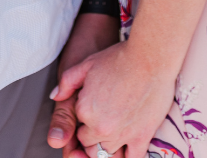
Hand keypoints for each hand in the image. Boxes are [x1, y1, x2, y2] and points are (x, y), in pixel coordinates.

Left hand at [52, 39, 172, 157]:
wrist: (150, 58)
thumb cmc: (119, 58)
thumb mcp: (86, 65)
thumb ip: (66, 82)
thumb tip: (56, 96)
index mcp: (84, 111)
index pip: (78, 130)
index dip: (86, 121)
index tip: (96, 111)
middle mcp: (100, 127)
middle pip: (90, 144)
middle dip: (94, 134)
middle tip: (107, 118)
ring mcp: (121, 135)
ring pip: (108, 152)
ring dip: (110, 144)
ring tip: (117, 127)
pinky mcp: (141, 137)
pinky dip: (127, 156)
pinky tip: (127, 149)